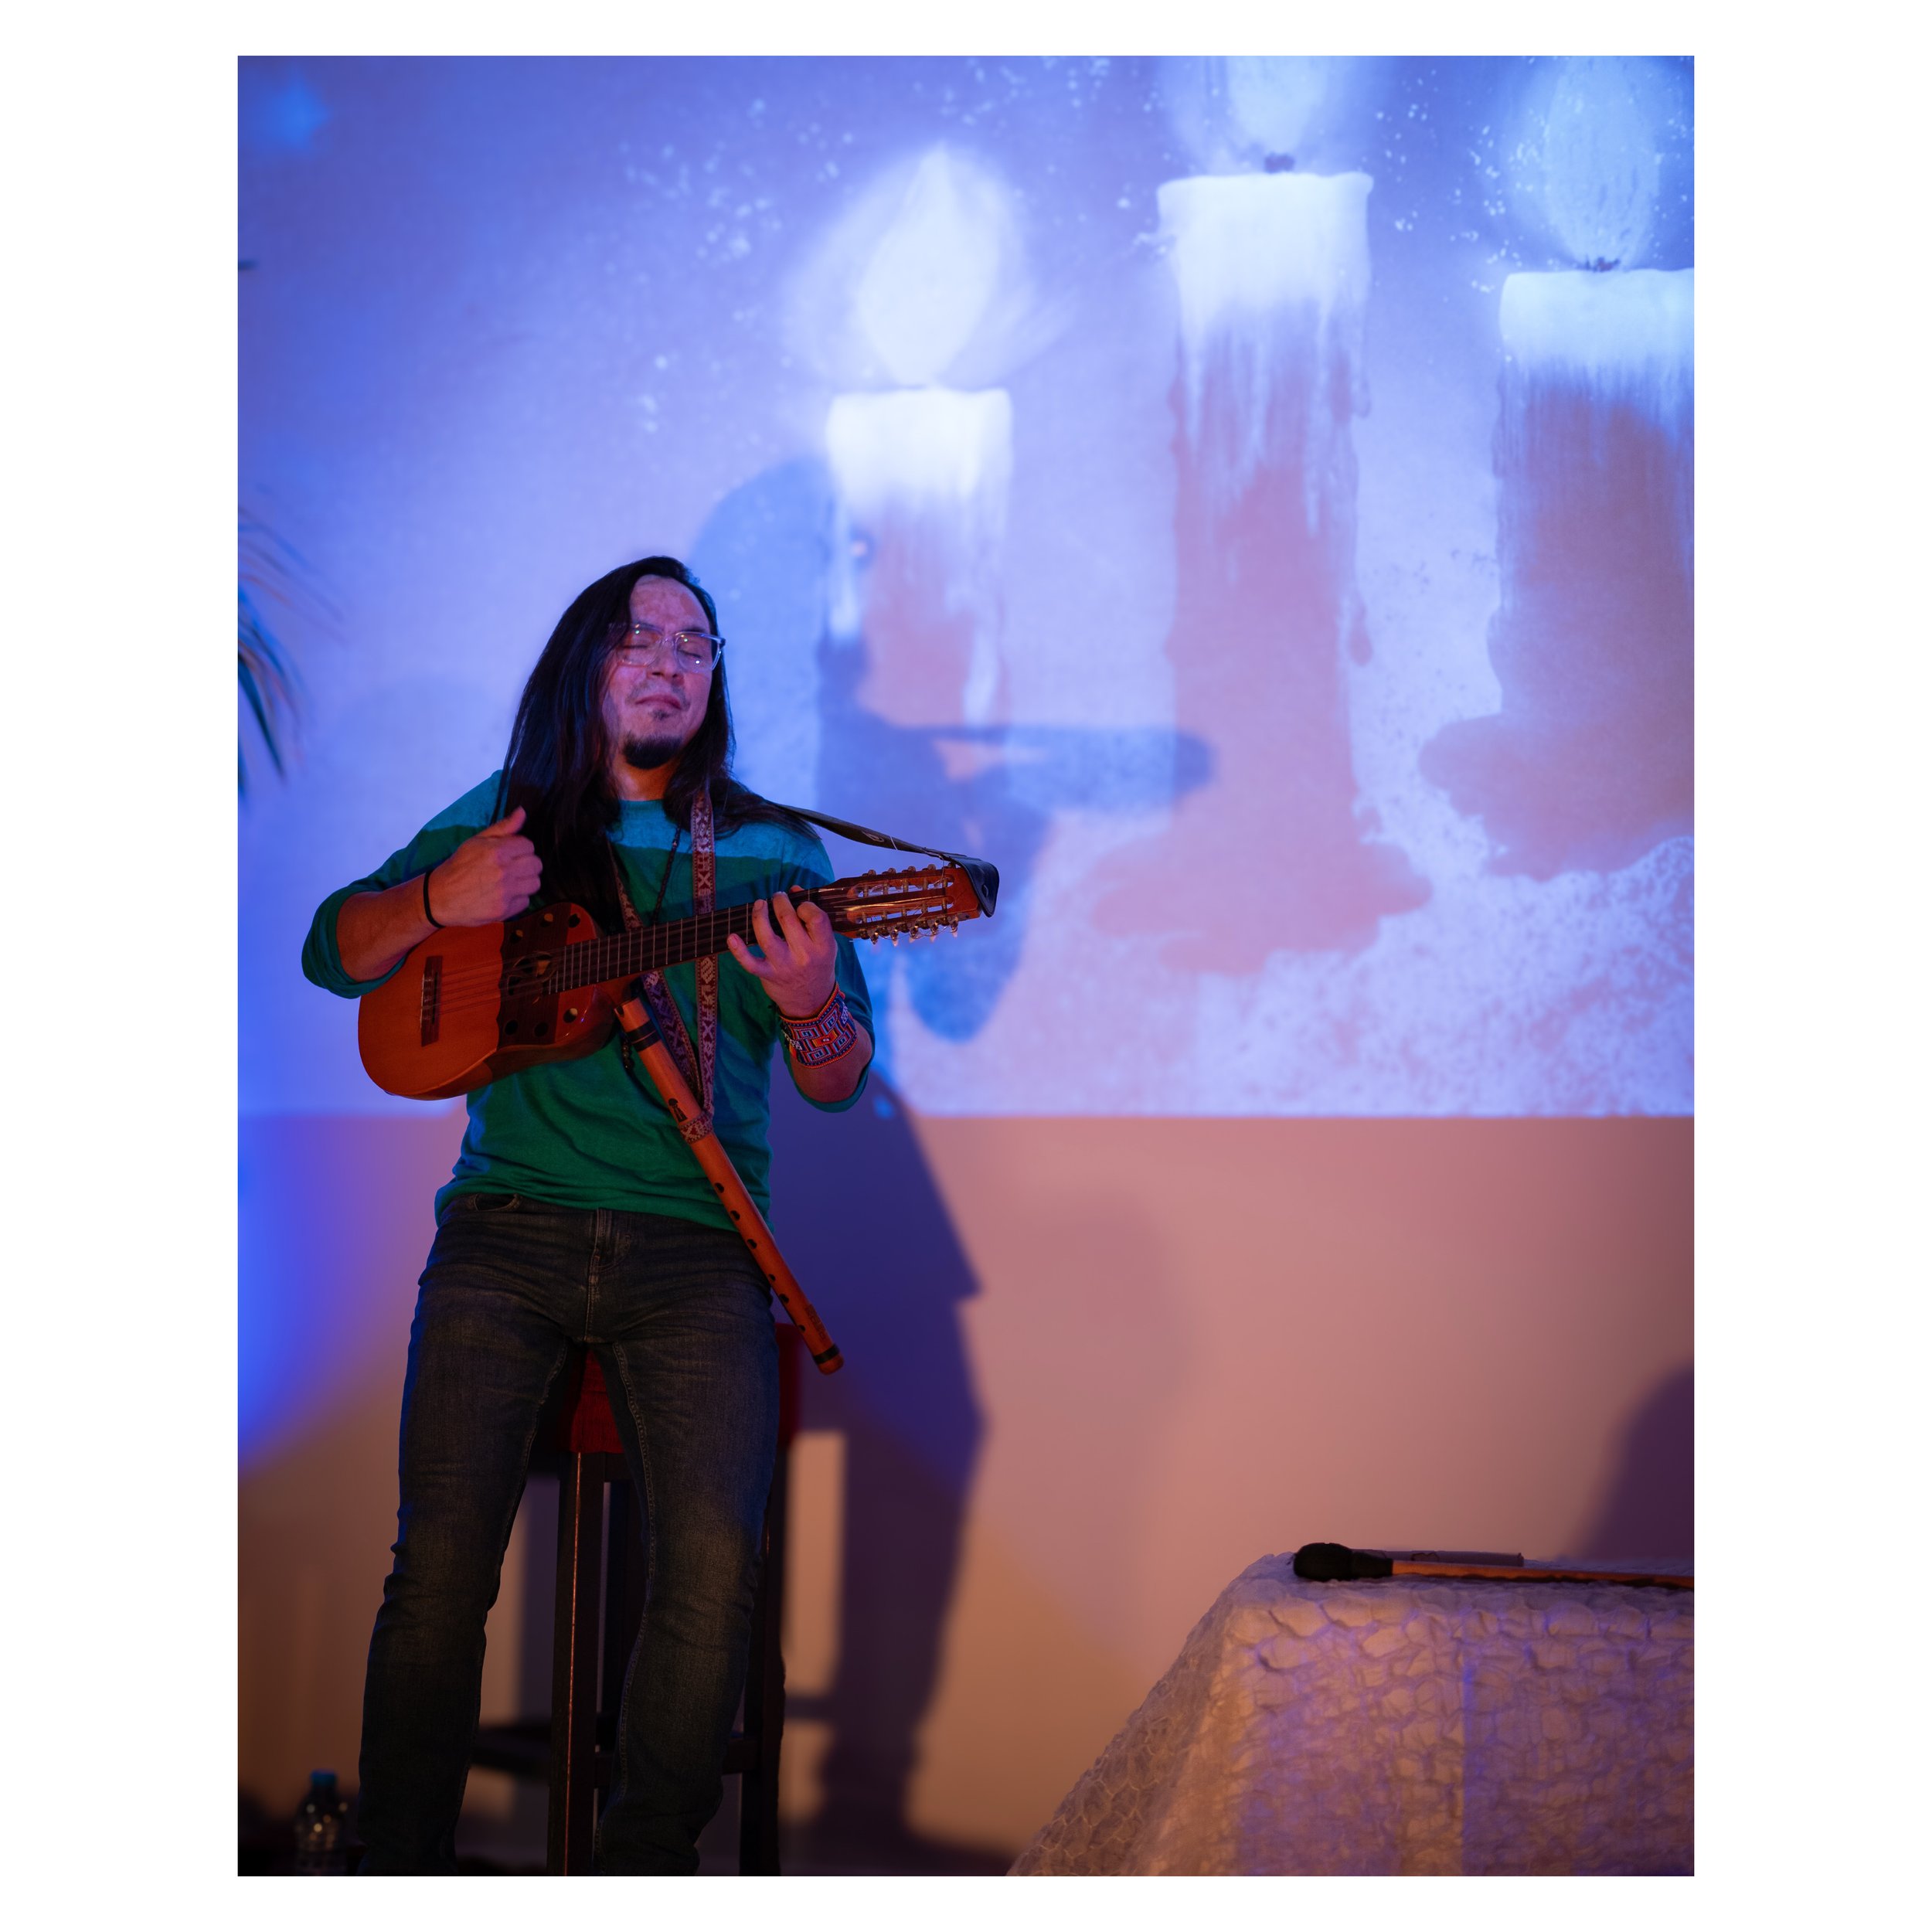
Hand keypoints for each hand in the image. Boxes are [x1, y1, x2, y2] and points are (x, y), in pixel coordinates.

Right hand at [426, 806, 542, 924]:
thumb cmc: (459, 866)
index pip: (529, 845)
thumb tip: (523, 812)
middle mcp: (503, 871)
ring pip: (535, 883)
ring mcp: (504, 892)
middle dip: (527, 864)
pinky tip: (504, 895)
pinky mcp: (504, 910)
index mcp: (497, 851)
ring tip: (510, 881)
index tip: (511, 853)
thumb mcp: (476, 841)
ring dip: (525, 881)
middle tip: (513, 867)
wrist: (440, 896)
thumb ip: (503, 827)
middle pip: (536, 865)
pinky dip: (517, 899)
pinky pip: (526, 902)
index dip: (521, 848)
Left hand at [726, 891, 837, 1017]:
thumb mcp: (825, 944)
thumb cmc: (818, 966)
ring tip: (760, 904)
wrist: (812, 1001)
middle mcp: (804, 956)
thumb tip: (794, 890)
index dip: (805, 905)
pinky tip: (731, 937)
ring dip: (759, 917)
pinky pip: (750, 963)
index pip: (815, 917)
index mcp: (823, 947)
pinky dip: (738, 950)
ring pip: (767, 937)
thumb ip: (812, 919)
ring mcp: (784, 966)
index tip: (800, 904)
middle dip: (780, 902)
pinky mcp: (768, 975)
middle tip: (777, 897)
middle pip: (787, 921)